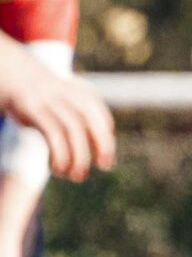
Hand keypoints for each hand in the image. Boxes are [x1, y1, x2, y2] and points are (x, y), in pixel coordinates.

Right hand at [0, 45, 112, 180]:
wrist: (16, 79)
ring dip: (78, 156)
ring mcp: (52, 100)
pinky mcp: (34, 109)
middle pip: (92, 121)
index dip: (106, 142)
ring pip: (73, 128)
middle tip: (102, 168)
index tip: (105, 164)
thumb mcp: (71, 111)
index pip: (102, 120)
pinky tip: (58, 169)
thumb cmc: (49, 104)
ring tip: (76, 176)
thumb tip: (109, 161)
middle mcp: (71, 94)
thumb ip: (89, 131)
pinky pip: (53, 132)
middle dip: (102, 145)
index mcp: (85, 94)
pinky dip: (60, 153)